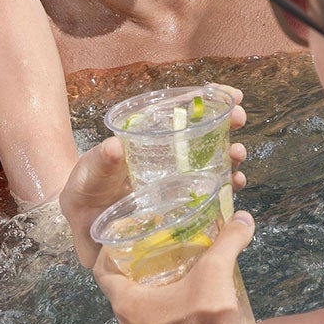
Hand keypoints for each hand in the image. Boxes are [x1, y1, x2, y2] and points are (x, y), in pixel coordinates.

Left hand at [59, 88, 249, 267]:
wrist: (84, 228)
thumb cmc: (85, 192)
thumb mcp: (88, 174)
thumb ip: (98, 162)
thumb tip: (113, 146)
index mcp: (147, 139)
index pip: (180, 112)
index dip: (208, 100)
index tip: (232, 94)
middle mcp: (166, 157)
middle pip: (203, 135)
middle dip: (226, 124)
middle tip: (239, 119)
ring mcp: (176, 182)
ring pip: (212, 164)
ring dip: (230, 157)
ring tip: (237, 155)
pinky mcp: (182, 208)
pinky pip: (211, 196)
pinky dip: (226, 191)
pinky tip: (234, 188)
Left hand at [93, 209, 256, 323]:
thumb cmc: (207, 317)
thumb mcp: (216, 270)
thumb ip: (228, 240)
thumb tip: (243, 217)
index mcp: (127, 303)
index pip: (102, 272)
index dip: (109, 253)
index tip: (124, 239)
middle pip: (119, 289)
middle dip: (132, 269)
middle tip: (151, 248)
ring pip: (134, 308)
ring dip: (145, 291)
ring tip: (166, 270)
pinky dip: (157, 310)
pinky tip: (178, 297)